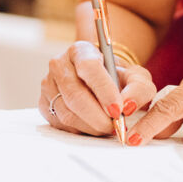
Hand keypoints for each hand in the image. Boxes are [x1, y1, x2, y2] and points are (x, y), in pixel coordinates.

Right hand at [40, 41, 155, 135]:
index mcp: (80, 50)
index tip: (118, 109)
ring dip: (91, 126)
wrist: (100, 80)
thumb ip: (139, 88)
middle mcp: (59, 64)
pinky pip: (60, 124)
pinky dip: (80, 130)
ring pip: (67, 113)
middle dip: (98, 117)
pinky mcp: (43, 104)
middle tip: (116, 127)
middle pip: (75, 95)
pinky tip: (94, 127)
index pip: (88, 67)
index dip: (103, 90)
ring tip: (108, 128)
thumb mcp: (136, 76)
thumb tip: (128, 107)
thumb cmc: (118, 77)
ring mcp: (48, 84)